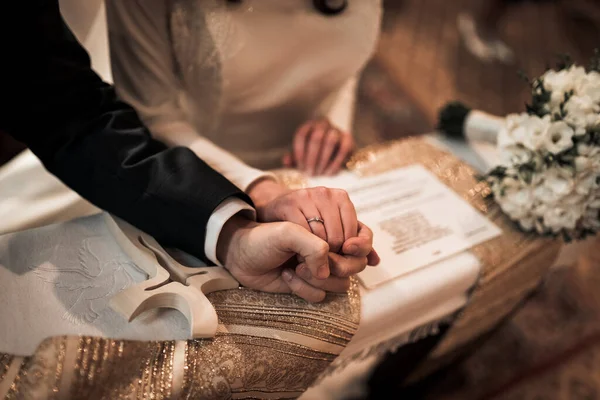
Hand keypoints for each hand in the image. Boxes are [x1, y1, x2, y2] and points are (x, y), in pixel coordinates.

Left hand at [216, 216, 350, 301]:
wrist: (242, 256)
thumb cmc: (263, 237)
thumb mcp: (288, 232)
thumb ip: (314, 246)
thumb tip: (327, 271)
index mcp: (330, 221)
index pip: (355, 240)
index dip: (339, 248)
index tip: (322, 248)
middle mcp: (331, 244)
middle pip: (355, 264)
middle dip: (329, 266)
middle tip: (301, 260)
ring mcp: (323, 265)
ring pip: (342, 283)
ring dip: (314, 280)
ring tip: (294, 268)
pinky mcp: (312, 284)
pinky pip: (322, 295)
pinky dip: (303, 289)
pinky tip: (286, 276)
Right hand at [249, 182, 357, 253]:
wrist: (274, 212)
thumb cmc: (308, 224)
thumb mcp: (335, 229)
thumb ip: (356, 245)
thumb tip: (375, 261)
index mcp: (341, 197)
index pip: (356, 232)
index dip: (350, 251)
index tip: (340, 257)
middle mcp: (325, 193)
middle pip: (339, 237)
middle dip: (333, 255)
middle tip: (323, 262)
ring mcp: (306, 196)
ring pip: (320, 237)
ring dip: (316, 254)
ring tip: (311, 259)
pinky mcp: (288, 204)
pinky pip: (301, 235)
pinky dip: (300, 248)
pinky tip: (298, 253)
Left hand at [283, 118, 353, 175]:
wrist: (337, 156)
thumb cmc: (316, 156)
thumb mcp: (302, 158)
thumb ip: (293, 159)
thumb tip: (286, 161)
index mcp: (309, 126)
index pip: (302, 134)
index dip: (299, 152)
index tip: (299, 167)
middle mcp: (323, 124)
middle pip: (316, 137)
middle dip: (311, 158)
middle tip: (309, 173)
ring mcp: (337, 130)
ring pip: (330, 141)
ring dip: (323, 160)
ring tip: (319, 173)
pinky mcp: (348, 139)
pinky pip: (343, 149)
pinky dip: (335, 163)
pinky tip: (330, 173)